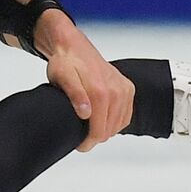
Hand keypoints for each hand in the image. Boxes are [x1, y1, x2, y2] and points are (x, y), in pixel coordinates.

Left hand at [39, 14, 134, 151]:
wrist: (73, 46)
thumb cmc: (65, 62)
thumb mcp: (62, 77)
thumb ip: (74, 94)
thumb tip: (86, 113)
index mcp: (101, 91)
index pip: (99, 130)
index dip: (88, 142)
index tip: (79, 145)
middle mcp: (117, 91)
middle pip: (110, 130)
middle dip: (95, 136)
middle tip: (81, 136)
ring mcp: (124, 89)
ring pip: (119, 124)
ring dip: (106, 129)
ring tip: (90, 127)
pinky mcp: (128, 88)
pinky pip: (126, 114)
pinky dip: (116, 121)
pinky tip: (104, 120)